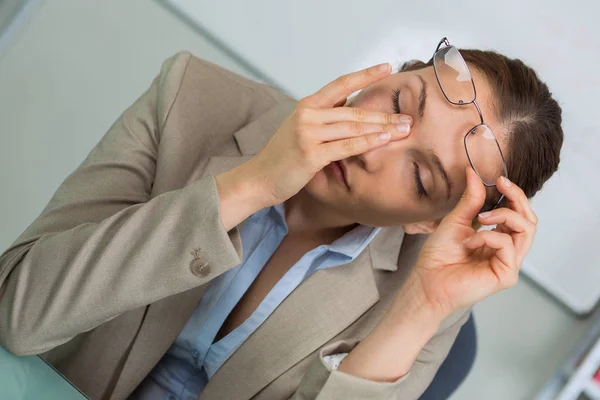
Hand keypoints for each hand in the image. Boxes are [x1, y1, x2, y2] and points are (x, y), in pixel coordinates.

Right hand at [247, 63, 411, 206]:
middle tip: (407, 118)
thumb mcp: (300, 128)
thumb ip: (323, 116)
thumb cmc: (282, 157)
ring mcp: (308, 133)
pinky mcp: (311, 154)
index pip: (340, 84)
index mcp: (306, 106)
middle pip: (353, 111)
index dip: (365, 75)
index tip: (387, 67)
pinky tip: (385, 140)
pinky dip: (368, 143)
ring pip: (353, 127)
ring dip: (382, 128)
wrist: (259, 178)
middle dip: (383, 114)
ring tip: (403, 129)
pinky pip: (347, 146)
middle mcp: (307, 115)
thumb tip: (349, 105)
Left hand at [393, 168, 537, 321]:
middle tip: (501, 185)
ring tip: (480, 218)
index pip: (519, 214)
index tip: (500, 180)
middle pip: (529, 220)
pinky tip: (469, 243)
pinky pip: (508, 245)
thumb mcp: (456, 220)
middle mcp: (507, 250)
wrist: (427, 281)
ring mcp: (509, 263)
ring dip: (503, 215)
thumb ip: (471, 199)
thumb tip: (473, 172)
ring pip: (526, 229)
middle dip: (517, 198)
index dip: (514, 194)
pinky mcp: (507, 274)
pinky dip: (488, 237)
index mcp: (497, 238)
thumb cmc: (438, 256)